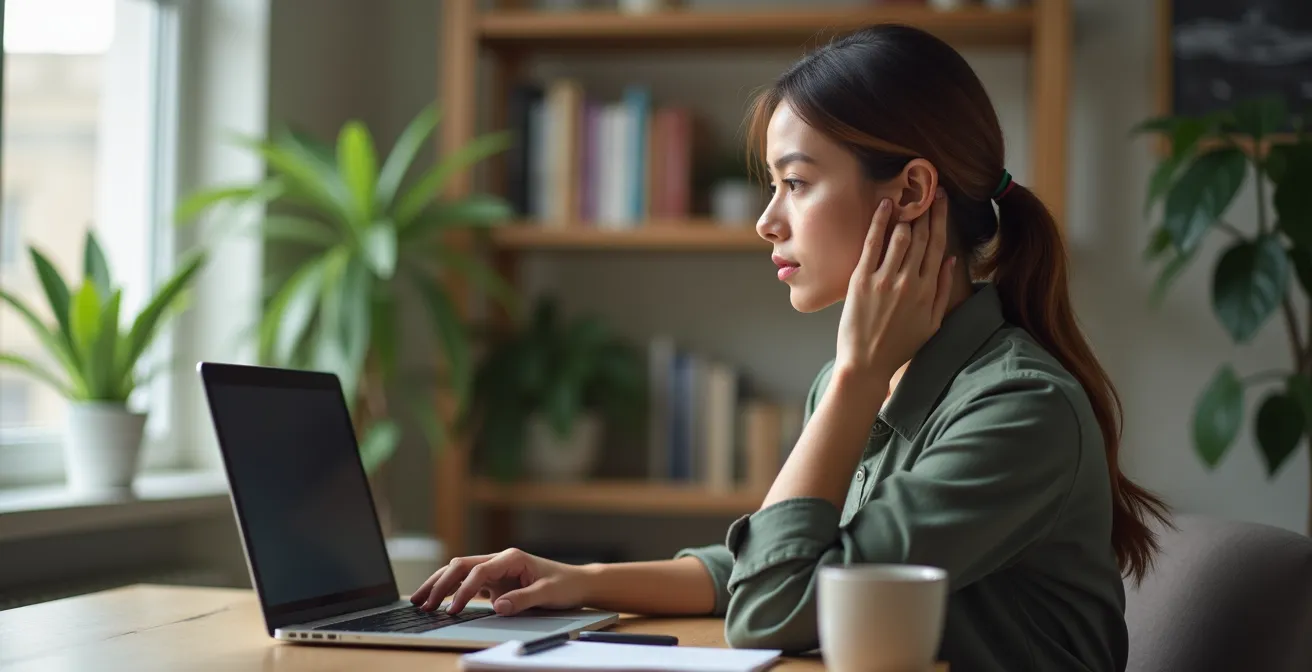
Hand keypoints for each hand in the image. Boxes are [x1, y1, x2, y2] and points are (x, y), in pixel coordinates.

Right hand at [409, 548, 587, 615]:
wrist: (577, 583)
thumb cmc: (565, 585)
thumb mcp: (548, 593)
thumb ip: (523, 599)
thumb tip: (498, 607)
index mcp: (511, 557)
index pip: (478, 572)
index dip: (462, 591)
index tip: (453, 610)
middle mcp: (499, 560)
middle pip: (461, 566)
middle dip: (439, 583)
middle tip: (422, 603)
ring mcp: (496, 570)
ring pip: (459, 573)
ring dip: (439, 584)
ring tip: (418, 599)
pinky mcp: (496, 581)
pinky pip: (467, 583)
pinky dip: (451, 591)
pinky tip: (437, 600)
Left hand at [835, 190, 954, 381]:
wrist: (867, 363)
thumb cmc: (900, 345)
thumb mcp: (933, 323)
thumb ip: (944, 290)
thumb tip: (950, 259)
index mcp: (929, 291)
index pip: (938, 246)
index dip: (940, 219)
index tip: (941, 200)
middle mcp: (910, 282)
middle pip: (921, 237)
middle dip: (925, 210)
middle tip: (926, 188)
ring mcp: (885, 280)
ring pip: (901, 237)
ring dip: (906, 212)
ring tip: (907, 194)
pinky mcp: (862, 281)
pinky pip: (873, 244)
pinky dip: (880, 222)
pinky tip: (886, 206)